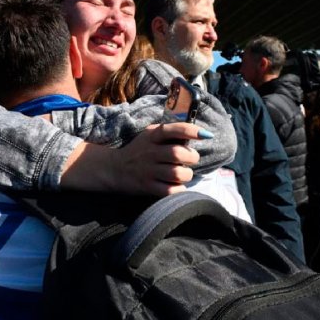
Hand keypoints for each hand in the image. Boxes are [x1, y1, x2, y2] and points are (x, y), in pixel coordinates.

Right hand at [62, 122, 204, 195]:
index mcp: (152, 137)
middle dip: (192, 157)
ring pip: (178, 174)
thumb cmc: (138, 150)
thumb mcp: (149, 136)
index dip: (191, 131)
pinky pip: (170, 190)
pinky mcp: (147, 186)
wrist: (114, 169)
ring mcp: (148, 170)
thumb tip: (197, 132)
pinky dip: (179, 189)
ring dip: (186, 175)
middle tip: (191, 159)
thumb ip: (169, 132)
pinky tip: (176, 185)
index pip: (173, 130)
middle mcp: (150, 152)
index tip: (206, 135)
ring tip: (183, 174)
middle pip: (178, 154)